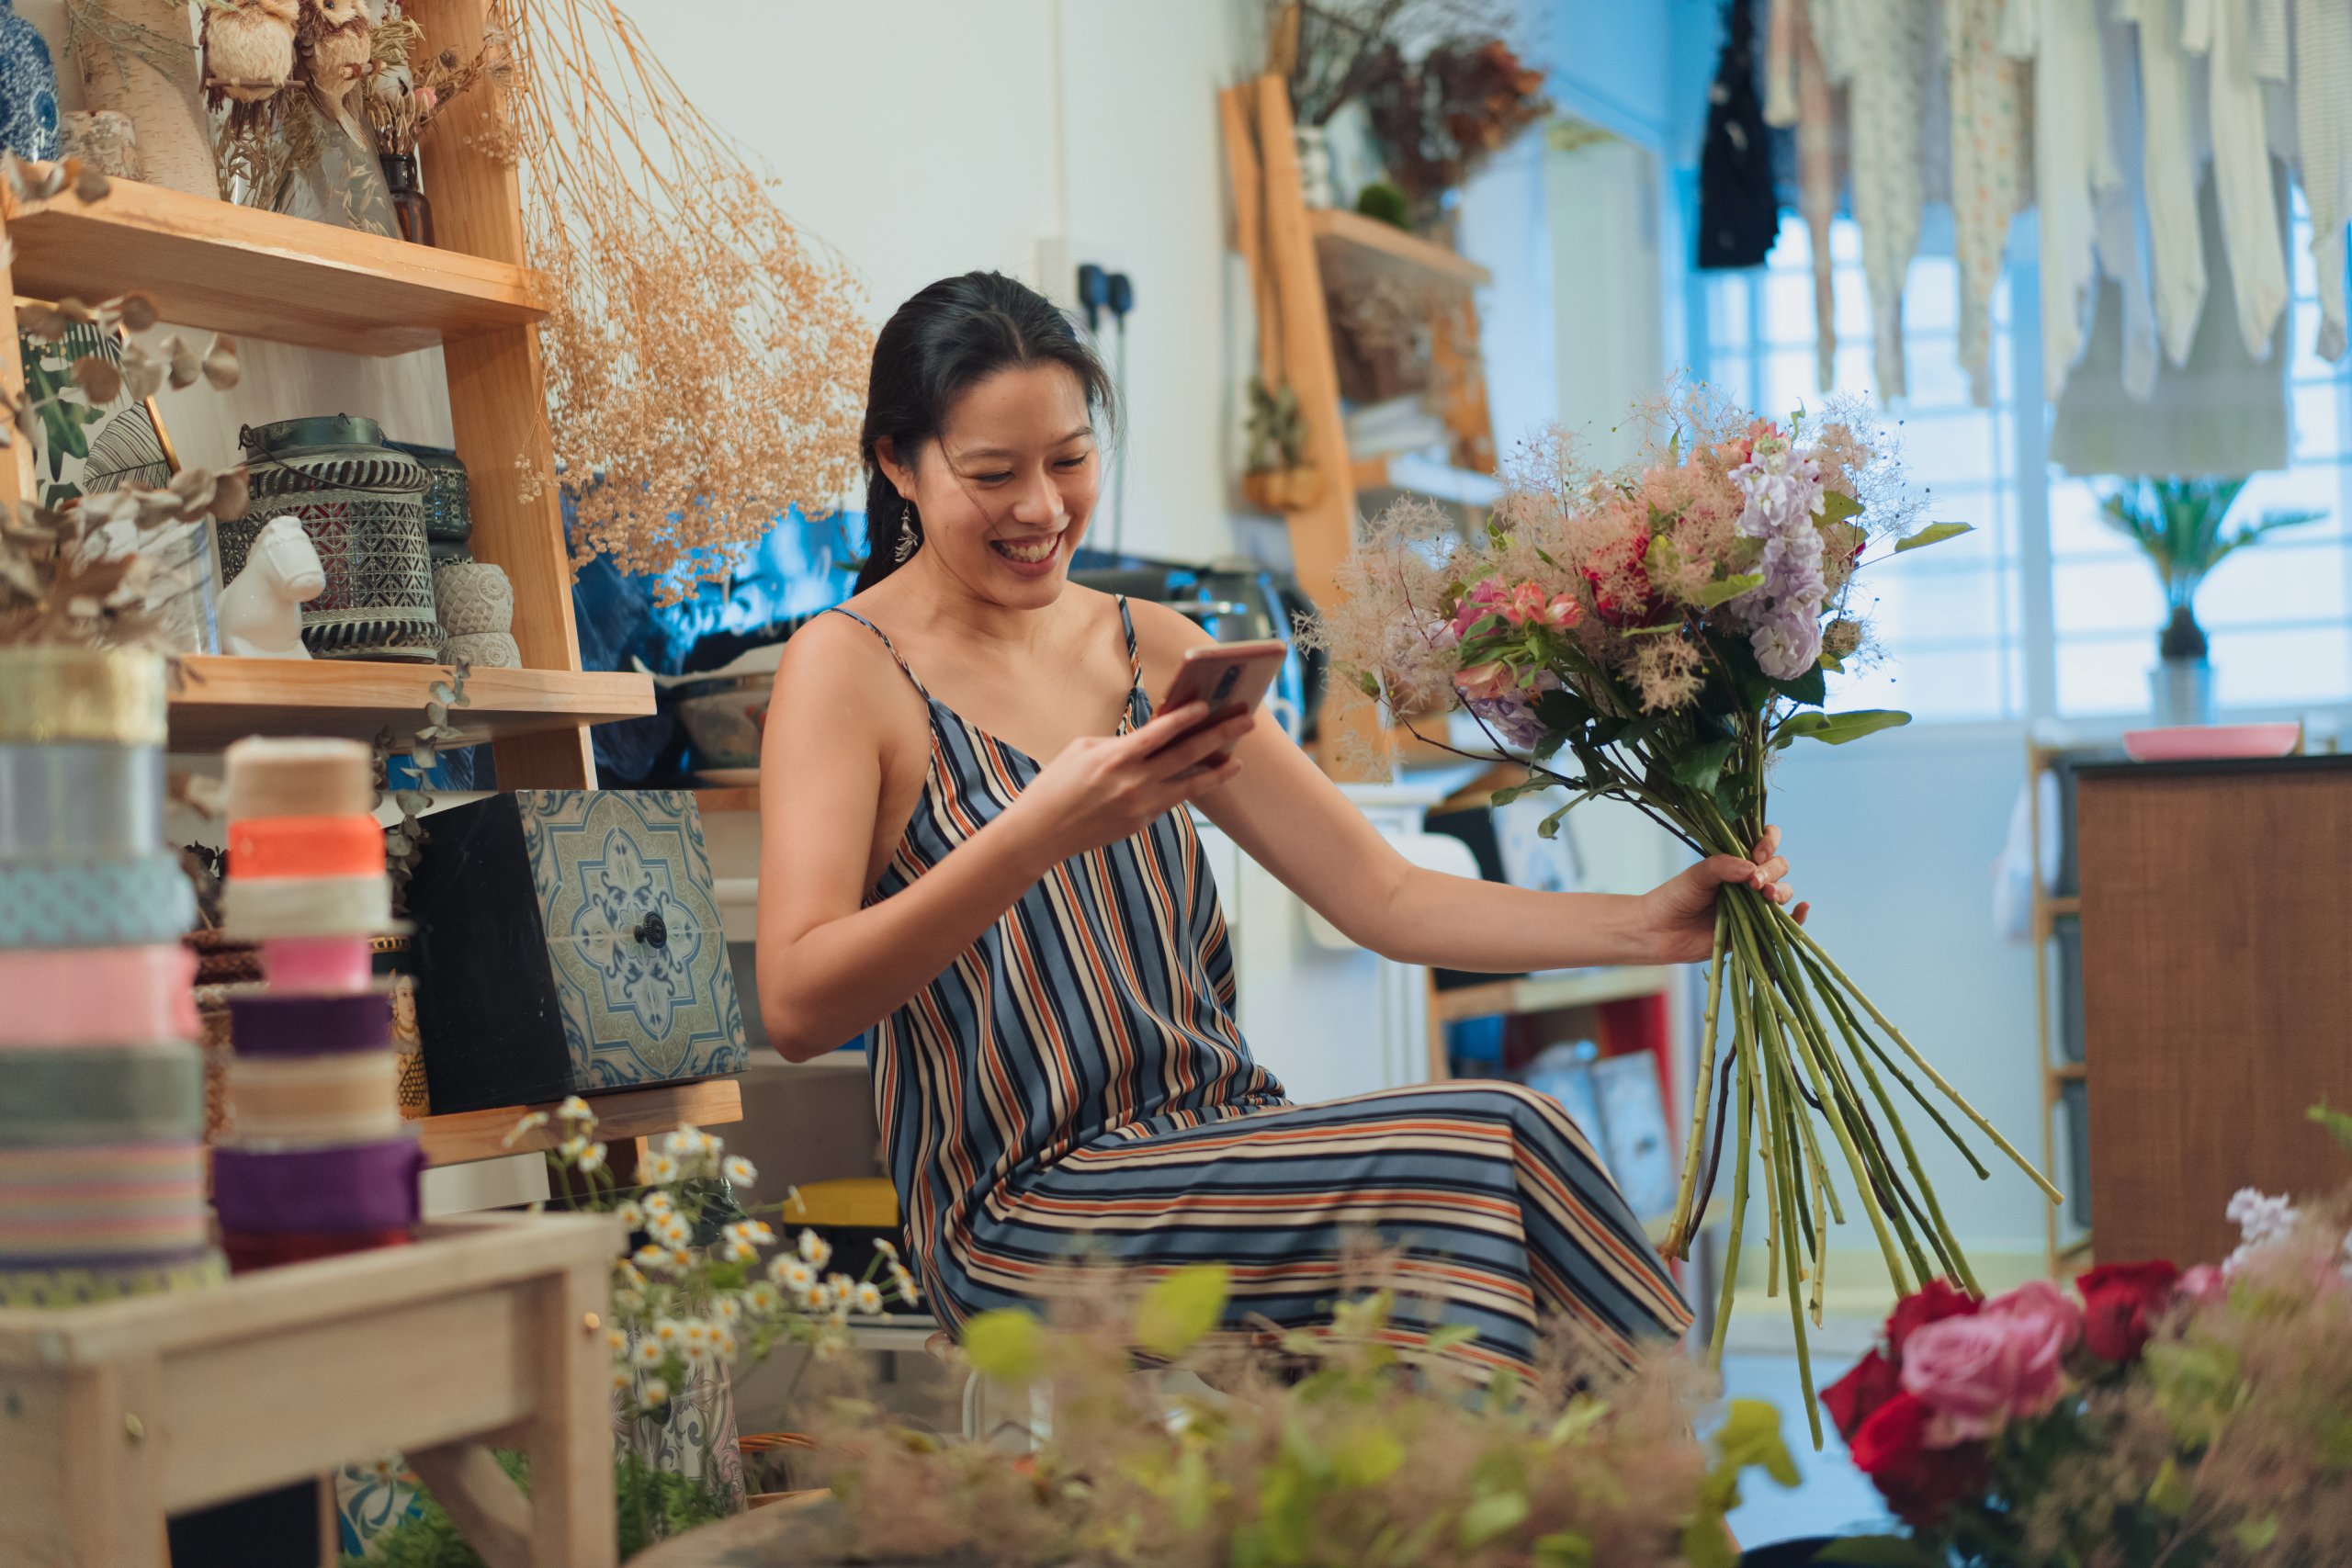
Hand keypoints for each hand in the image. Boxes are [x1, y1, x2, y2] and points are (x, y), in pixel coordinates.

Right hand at [1000, 702, 1252, 865]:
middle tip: (1246, 721)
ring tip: (1237, 760)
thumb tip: (1153, 735)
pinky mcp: (1141, 822)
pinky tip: (1203, 777)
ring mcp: (1140, 806)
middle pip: (1186, 755)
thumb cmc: (1057, 784)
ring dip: (1216, 771)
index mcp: (1115, 757)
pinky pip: (1170, 800)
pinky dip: (1187, 787)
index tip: (1208, 705)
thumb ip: (1120, 742)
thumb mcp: (1082, 749)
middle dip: (1219, 736)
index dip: (1186, 717)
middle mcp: (1133, 782)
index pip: (1160, 732)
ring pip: (1190, 786)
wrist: (1041, 832)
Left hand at [1632, 824, 1806, 964]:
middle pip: (1779, 867)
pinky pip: (1783, 923)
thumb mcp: (1697, 875)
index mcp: (1735, 861)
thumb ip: (1722, 866)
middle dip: (1772, 871)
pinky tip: (1803, 908)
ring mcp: (1753, 905)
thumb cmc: (1675, 898)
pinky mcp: (1755, 930)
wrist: (1659, 932)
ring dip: (1781, 891)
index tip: (1757, 852)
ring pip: (1783, 892)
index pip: (1765, 842)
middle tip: (1754, 882)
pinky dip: (1798, 916)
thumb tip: (1752, 868)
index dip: (1768, 842)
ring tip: (1765, 895)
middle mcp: (1748, 881)